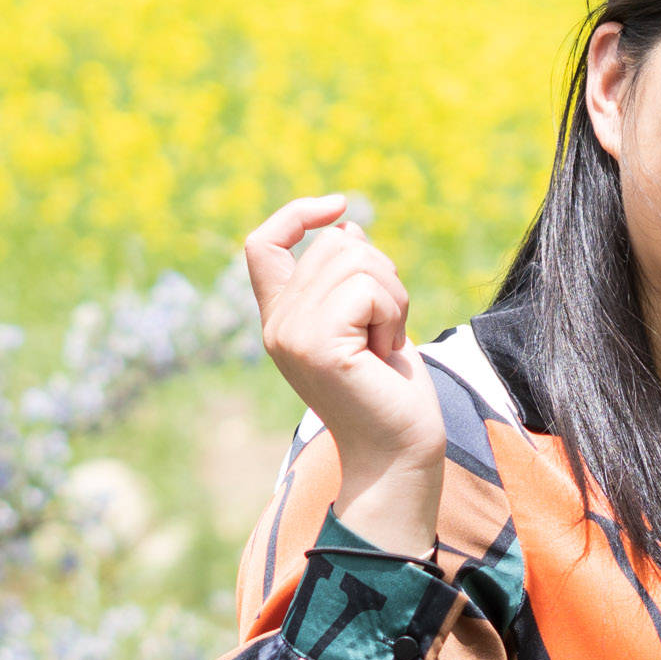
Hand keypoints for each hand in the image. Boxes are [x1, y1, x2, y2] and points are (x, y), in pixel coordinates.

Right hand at [243, 194, 445, 556]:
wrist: (399, 452)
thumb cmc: (391, 389)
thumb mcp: (368, 319)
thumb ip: (349, 277)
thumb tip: (346, 225)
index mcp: (282, 317)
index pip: (261, 244)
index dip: (296, 214)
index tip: (339, 207)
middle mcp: (276, 324)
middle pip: (334, 243)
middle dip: (382, 275)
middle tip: (385, 329)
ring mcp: (291, 335)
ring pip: (354, 257)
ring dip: (392, 296)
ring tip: (385, 343)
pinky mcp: (317, 346)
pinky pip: (368, 288)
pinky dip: (392, 314)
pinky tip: (386, 353)